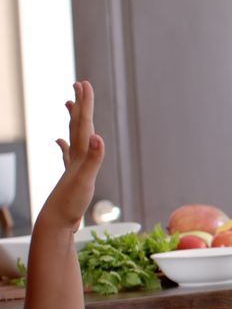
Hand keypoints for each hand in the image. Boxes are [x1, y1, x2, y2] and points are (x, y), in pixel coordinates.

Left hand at [38, 80, 104, 231]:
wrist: (55, 224)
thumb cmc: (69, 204)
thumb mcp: (84, 181)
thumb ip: (93, 159)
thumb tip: (99, 137)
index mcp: (79, 155)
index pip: (84, 124)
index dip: (86, 104)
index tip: (85, 84)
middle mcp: (75, 157)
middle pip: (78, 125)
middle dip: (80, 105)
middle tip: (78, 84)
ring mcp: (72, 166)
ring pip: (73, 136)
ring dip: (73, 120)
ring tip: (69, 105)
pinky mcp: (72, 177)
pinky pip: (69, 156)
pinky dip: (65, 145)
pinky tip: (60, 141)